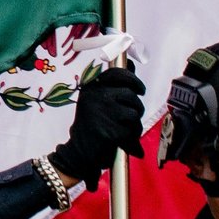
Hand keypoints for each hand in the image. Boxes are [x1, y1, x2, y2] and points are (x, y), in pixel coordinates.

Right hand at [47, 66, 145, 188]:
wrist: (78, 154)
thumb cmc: (91, 127)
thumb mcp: (96, 101)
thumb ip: (113, 85)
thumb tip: (131, 64)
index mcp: (91, 88)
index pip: (117, 74)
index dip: (132, 80)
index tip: (140, 90)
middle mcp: (96, 97)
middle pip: (130, 94)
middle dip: (137, 106)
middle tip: (134, 114)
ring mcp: (103, 113)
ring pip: (134, 112)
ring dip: (135, 123)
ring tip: (126, 131)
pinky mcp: (111, 131)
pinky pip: (132, 129)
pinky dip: (132, 137)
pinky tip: (125, 141)